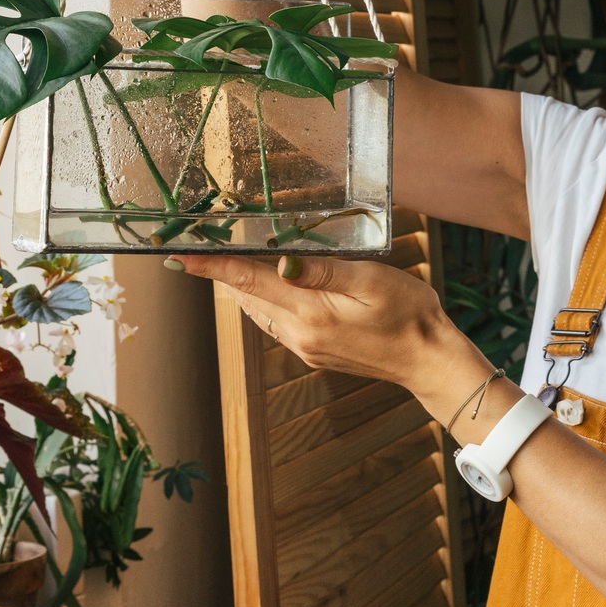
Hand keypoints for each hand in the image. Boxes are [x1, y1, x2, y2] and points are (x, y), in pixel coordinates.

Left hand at [177, 253, 498, 423]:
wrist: (428, 360)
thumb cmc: (409, 313)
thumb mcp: (370, 280)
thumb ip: (322, 271)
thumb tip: (279, 264)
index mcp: (310, 313)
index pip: (248, 281)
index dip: (212, 266)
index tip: (178, 256)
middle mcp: (299, 334)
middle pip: (246, 296)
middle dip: (220, 272)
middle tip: (196, 246)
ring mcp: (304, 347)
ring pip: (257, 311)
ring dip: (238, 286)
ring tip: (220, 260)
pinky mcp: (313, 352)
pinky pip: (274, 322)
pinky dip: (260, 300)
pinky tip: (262, 286)